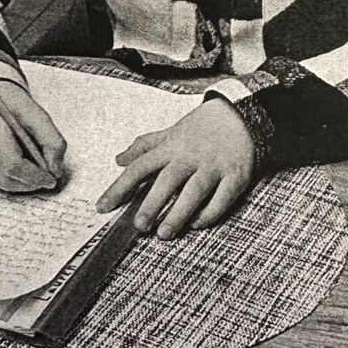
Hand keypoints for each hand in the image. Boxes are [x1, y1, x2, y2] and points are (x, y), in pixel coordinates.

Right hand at [0, 82, 65, 192]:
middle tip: (49, 177)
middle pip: (6, 179)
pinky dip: (15, 180)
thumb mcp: (36, 112)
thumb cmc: (12, 105)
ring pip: (2, 185)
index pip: (11, 164)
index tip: (52, 178)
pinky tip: (23, 167)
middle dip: (31, 182)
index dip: (34, 175)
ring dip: (24, 183)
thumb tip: (56, 171)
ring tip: (38, 171)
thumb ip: (51, 139)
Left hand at [96, 99, 253, 239]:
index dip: (120, 187)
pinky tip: (195, 225)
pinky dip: (208, 214)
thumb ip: (145, 146)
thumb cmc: (205, 126)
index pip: (139, 167)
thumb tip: (119, 159)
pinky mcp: (235, 176)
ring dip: (179, 214)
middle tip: (140, 225)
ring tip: (165, 233)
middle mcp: (191, 157)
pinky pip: (221, 199)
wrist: (243, 114)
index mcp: (172, 147)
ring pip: (194, 191)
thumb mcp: (172, 131)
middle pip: (167, 181)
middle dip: (152, 204)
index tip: (103, 206)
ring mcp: (214, 167)